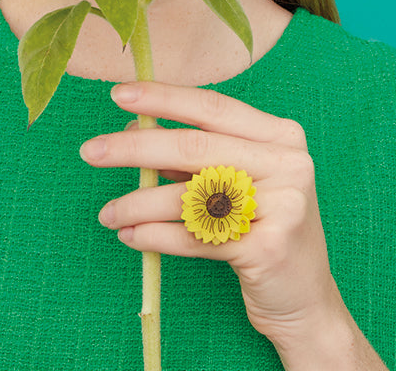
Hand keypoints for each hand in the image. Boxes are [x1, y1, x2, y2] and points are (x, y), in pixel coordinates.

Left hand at [79, 81, 349, 357]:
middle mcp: (287, 163)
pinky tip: (131, 235)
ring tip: (108, 213)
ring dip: (137, 203)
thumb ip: (193, 154)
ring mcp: (284, 205)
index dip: (163, 98)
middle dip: (135, 149)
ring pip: (191, 196)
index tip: (118, 94)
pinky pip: (196, 238)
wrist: (305, 299)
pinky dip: (156, 236)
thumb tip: (133, 128)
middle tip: (90, 151)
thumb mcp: (236, 180)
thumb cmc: (262, 228)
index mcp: (280, 135)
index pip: (212, 106)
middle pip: (195, 146)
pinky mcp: (269, 248)